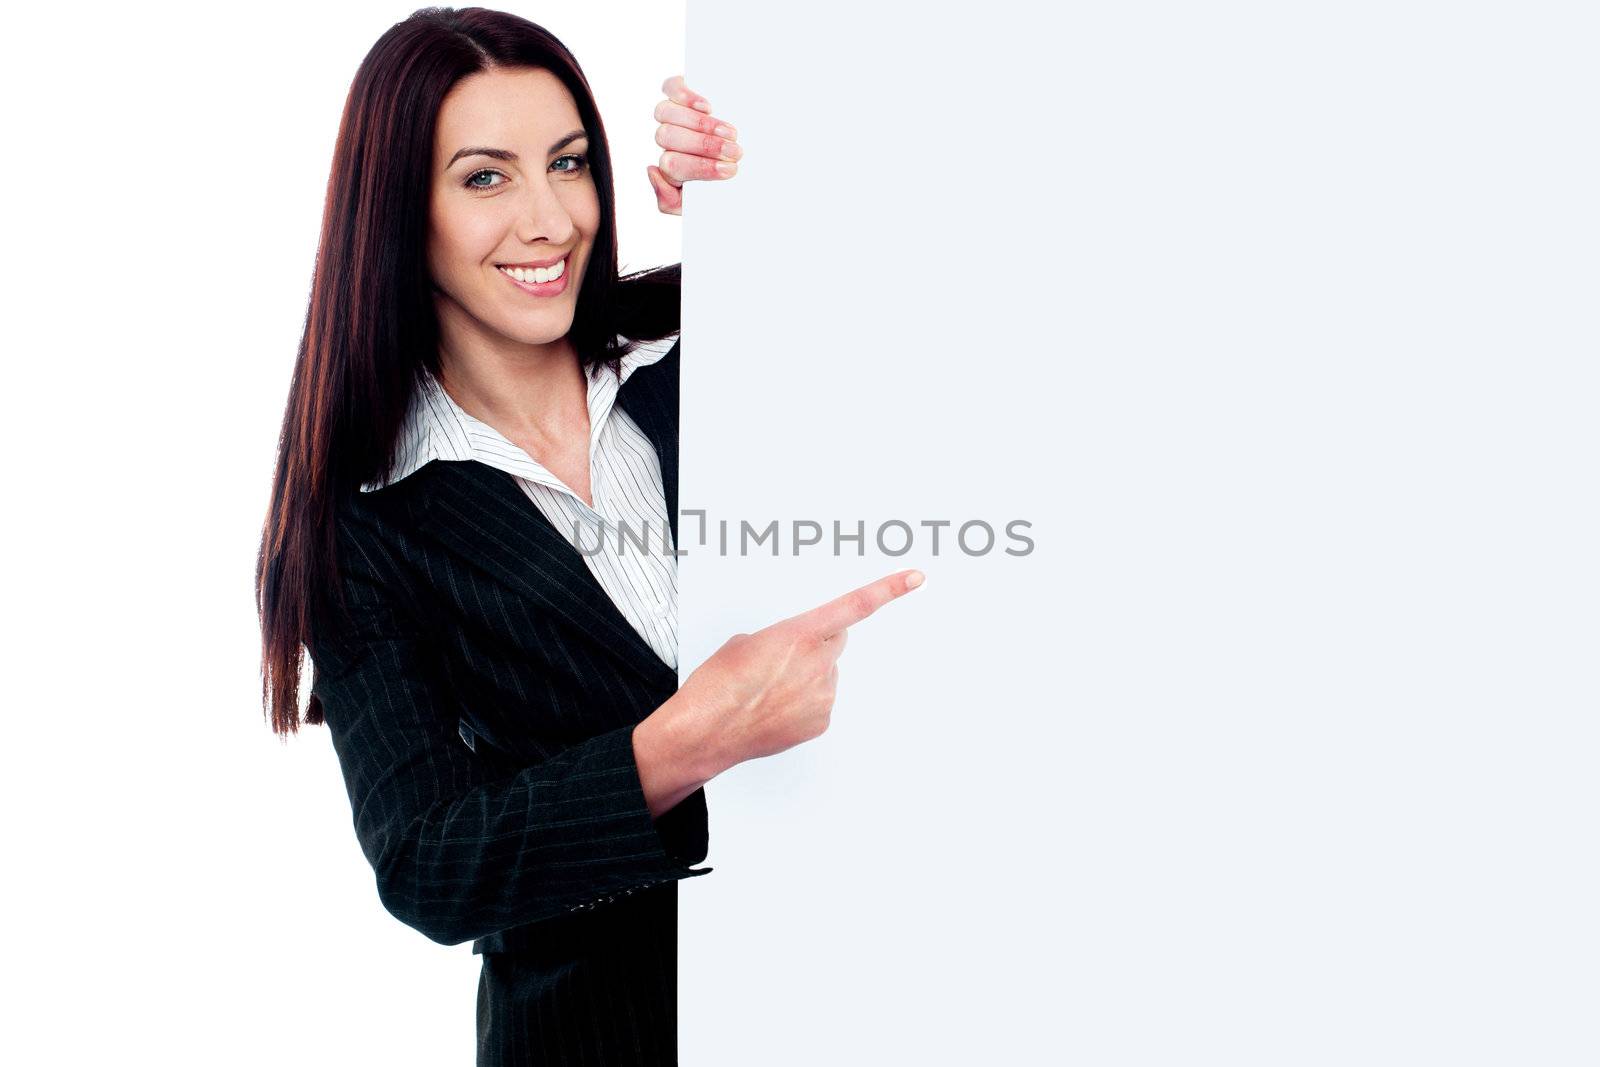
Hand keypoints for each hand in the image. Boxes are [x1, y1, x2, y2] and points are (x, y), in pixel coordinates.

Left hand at [648, 74, 741, 215]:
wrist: (747, 156)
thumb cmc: (721, 183)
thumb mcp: (697, 202)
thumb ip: (670, 201)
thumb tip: (653, 171)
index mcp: (670, 167)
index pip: (671, 166)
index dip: (700, 167)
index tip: (729, 170)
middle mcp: (666, 141)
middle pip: (668, 138)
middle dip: (705, 145)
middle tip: (734, 152)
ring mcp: (671, 115)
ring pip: (666, 114)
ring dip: (701, 124)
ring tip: (731, 132)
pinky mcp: (679, 92)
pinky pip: (670, 87)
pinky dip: (685, 96)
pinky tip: (707, 107)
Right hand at [674, 569, 925, 775]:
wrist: (704, 732)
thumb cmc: (717, 686)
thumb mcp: (745, 643)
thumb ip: (781, 637)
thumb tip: (792, 652)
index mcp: (799, 634)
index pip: (854, 606)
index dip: (888, 590)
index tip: (915, 578)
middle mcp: (817, 664)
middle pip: (834, 642)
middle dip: (816, 644)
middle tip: (781, 659)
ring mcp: (823, 695)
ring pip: (825, 675)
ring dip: (805, 677)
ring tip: (768, 690)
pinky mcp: (821, 721)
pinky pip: (820, 702)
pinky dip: (802, 702)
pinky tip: (774, 708)